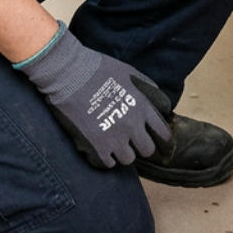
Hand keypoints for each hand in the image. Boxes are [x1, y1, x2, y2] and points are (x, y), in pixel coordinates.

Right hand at [18, 24, 172, 167]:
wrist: (69, 73)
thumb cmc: (98, 69)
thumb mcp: (130, 72)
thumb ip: (148, 88)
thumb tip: (160, 105)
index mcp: (142, 106)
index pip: (163, 133)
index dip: (159, 136)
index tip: (150, 135)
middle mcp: (132, 125)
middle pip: (147, 150)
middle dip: (139, 145)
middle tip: (128, 139)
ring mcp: (115, 138)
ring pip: (128, 159)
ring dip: (120, 152)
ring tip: (110, 141)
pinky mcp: (96, 147)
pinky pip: (107, 164)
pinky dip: (103, 157)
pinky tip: (97, 145)